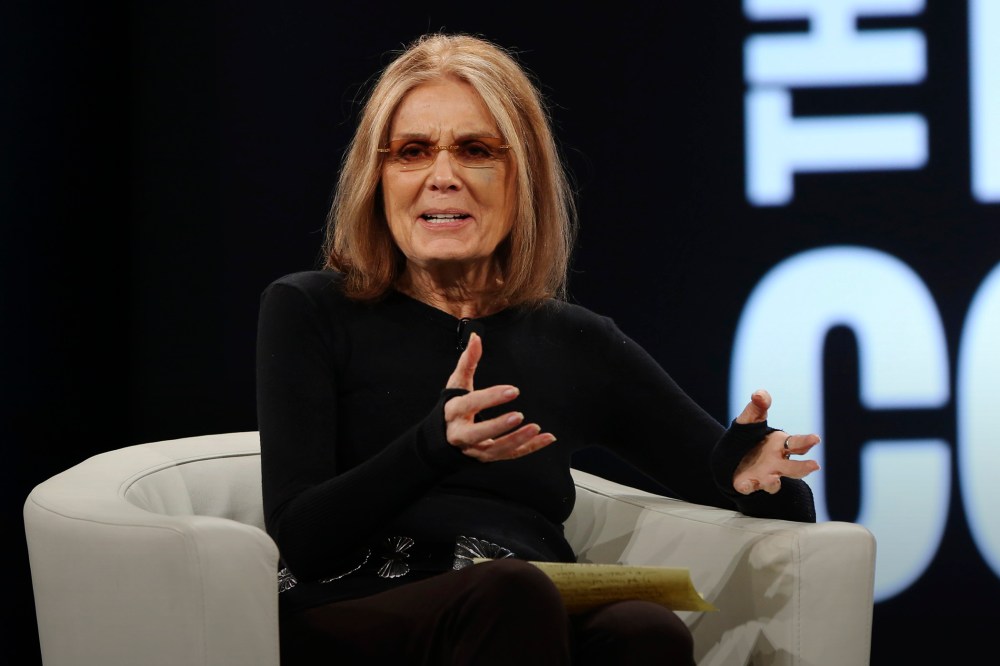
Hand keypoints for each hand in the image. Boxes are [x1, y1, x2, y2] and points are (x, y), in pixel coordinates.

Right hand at [443, 332, 555, 461]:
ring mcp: (475, 449)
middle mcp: (462, 434)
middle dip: (498, 426)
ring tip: (536, 428)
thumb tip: (476, 337)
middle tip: (519, 415)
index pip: (471, 404)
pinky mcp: (488, 457)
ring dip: (517, 440)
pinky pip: (510, 455)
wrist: (443, 439)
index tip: (513, 390)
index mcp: (454, 412)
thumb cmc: (453, 406)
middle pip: (478, 434)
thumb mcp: (457, 384)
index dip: (491, 398)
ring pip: (496, 449)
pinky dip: (530, 448)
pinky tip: (547, 438)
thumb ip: (468, 361)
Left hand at [732, 389, 820, 494]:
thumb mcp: (751, 419)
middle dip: (803, 467)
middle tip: (814, 465)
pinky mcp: (748, 483)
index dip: (807, 441)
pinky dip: (748, 486)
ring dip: (774, 483)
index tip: (815, 439)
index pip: (797, 443)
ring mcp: (764, 475)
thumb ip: (757, 407)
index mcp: (781, 445)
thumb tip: (759, 394)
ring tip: (774, 479)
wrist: (730, 457)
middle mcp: (777, 463)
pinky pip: (749, 487)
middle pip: (794, 468)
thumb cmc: (749, 437)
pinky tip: (745, 484)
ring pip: (774, 483)